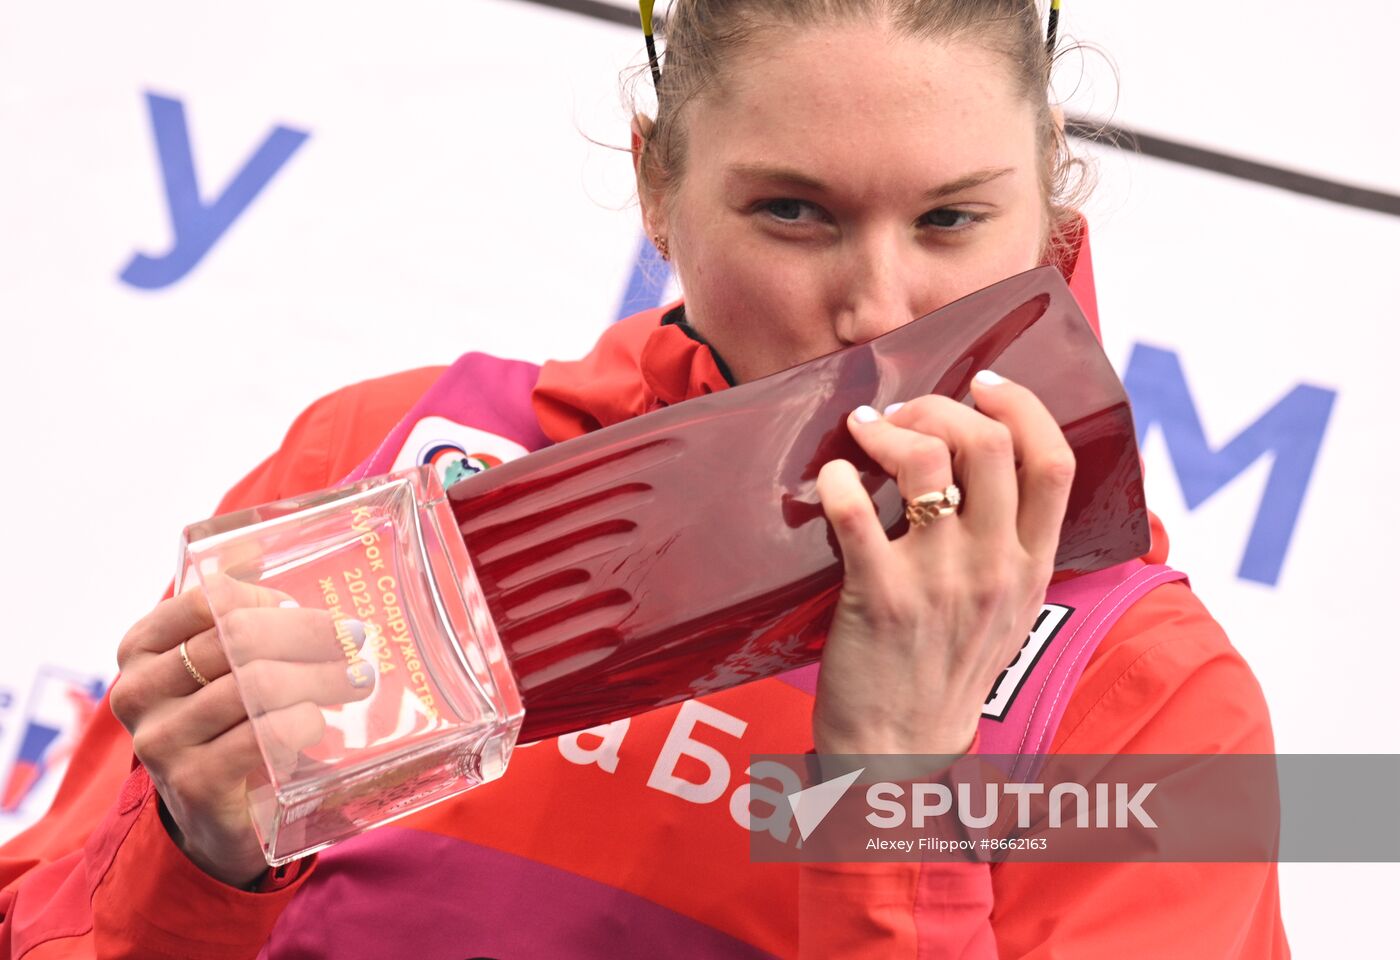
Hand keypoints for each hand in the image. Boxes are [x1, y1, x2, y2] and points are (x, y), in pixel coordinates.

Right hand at [110, 574, 372, 886]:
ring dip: (321, 678)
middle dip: (309, 634)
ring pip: (255, 686)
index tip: (302, 609)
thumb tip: (266, 557)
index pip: (205, 600)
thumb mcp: (220, 666)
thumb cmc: (226, 721)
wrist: (213, 814)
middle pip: (238, 639)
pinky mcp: (193, 784)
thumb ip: (236, 615)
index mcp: (140, 649)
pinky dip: (300, 723)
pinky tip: (317, 722)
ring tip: (358, 680)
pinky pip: (260, 736)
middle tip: (355, 639)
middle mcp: (139, 692)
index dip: (263, 599)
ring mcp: (162, 741)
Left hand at [811, 371, 1075, 756]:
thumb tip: (998, 467)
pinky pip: (855, 512)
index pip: (1054, 460)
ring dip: (891, 429)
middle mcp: (994, 567)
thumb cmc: (950, 669)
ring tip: (866, 432)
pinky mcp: (879, 598)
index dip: (1022, 404)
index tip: (984, 383)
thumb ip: (1016, 543)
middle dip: (942, 404)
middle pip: (989, 443)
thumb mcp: (1011, 609)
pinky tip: (832, 478)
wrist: (903, 748)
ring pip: (927, 461)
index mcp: (1033, 565)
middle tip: (904, 411)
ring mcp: (938, 582)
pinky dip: (837, 479)